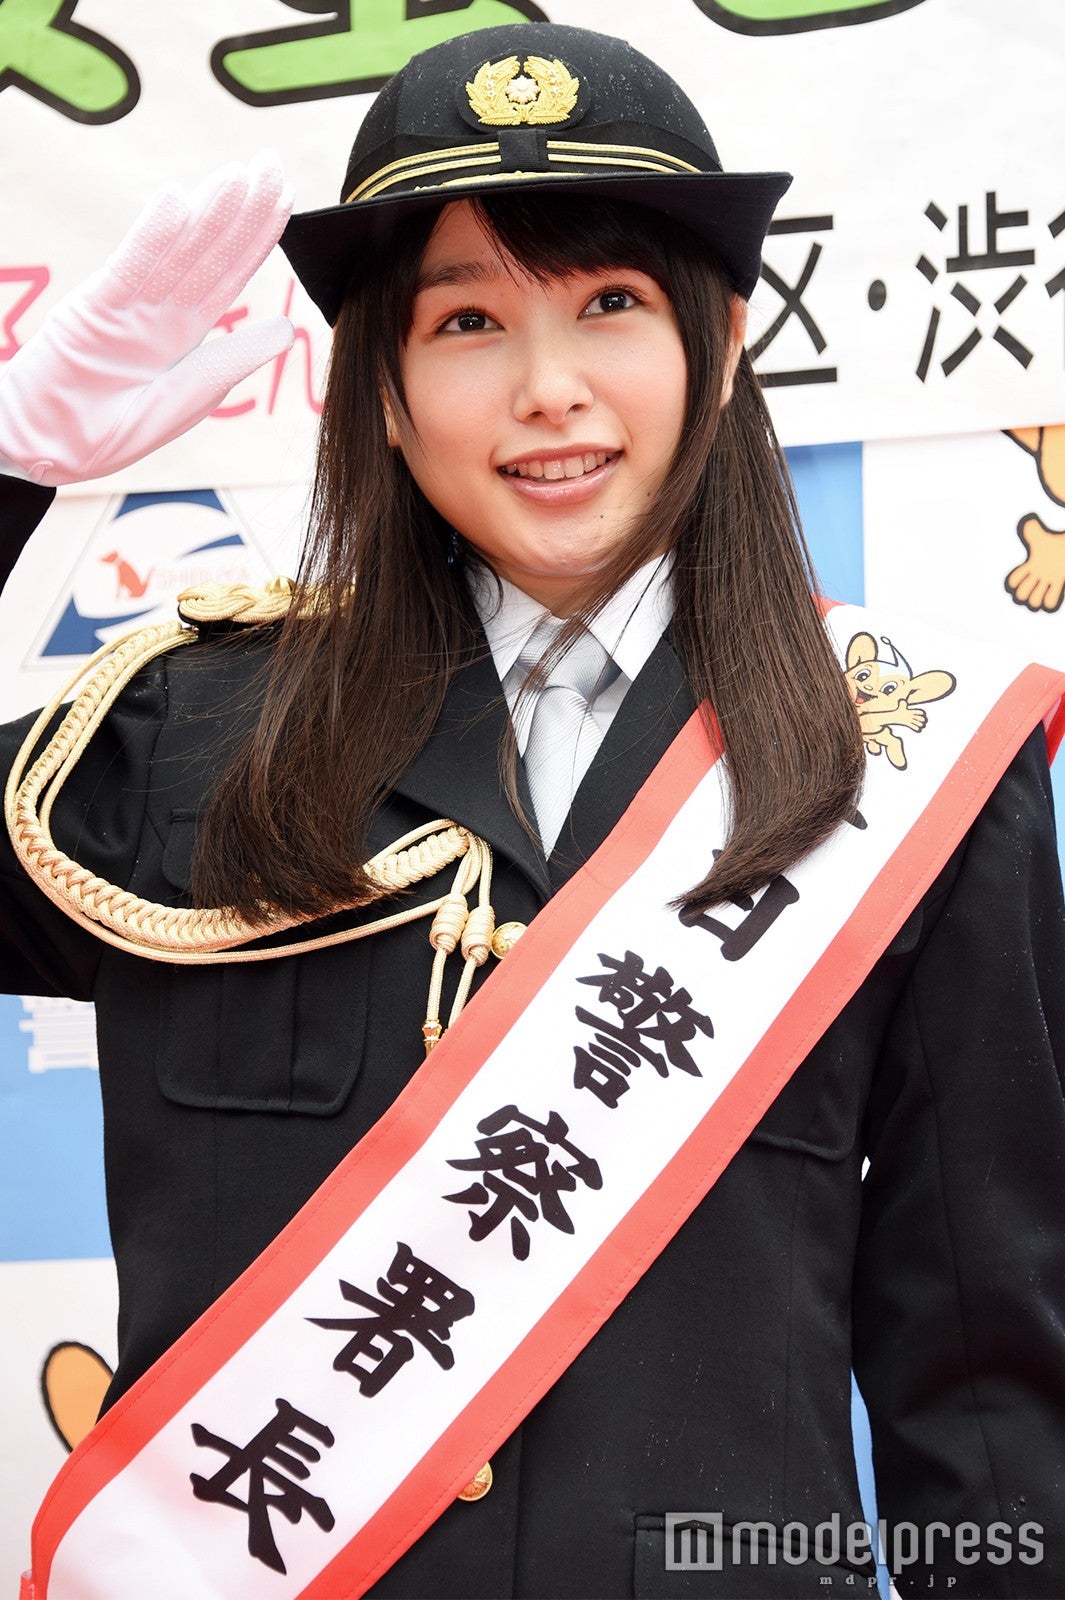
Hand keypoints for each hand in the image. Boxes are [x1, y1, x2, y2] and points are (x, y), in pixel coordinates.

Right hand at [0, 152, 294, 484]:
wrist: (47, 451)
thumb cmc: (109, 433)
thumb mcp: (183, 402)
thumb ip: (229, 363)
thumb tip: (286, 330)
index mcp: (184, 335)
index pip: (229, 275)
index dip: (258, 236)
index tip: (285, 195)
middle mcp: (159, 312)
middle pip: (208, 253)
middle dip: (241, 209)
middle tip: (269, 162)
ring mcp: (127, 307)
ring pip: (176, 252)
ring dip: (207, 213)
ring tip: (237, 176)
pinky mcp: (93, 310)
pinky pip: (130, 268)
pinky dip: (152, 235)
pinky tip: (177, 201)